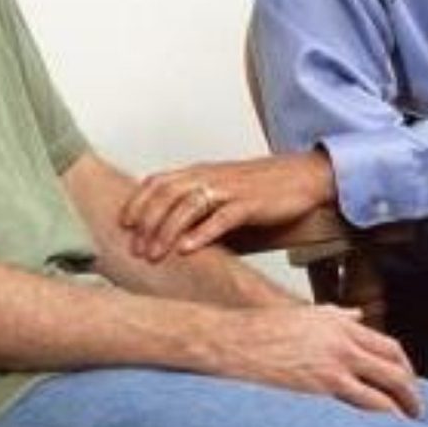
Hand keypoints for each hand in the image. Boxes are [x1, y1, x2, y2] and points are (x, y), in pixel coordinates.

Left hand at [121, 151, 332, 260]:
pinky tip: (188, 249)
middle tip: (135, 249)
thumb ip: (197, 204)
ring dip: (167, 231)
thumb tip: (169, 231)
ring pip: (188, 206)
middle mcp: (210, 176)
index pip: (158, 181)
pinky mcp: (250, 204)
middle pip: (167, 194)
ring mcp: (230, 189)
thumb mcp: (222, 190)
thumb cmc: (262, 187)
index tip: (123, 224)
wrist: (304, 176)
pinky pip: (222, 218)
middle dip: (147, 222)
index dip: (138, 201)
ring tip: (155, 254)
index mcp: (200, 171)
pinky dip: (202, 233)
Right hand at [213, 303, 422, 417]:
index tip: (406, 379)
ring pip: (387, 382)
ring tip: (410, 419)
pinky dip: (386, 414)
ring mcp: (336, 359)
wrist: (238, 341)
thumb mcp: (305, 314)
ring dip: (405, 403)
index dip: (402, 365)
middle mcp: (343, 337)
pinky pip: (368, 401)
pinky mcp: (326, 382)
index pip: (386, 343)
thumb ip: (336, 315)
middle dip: (411, 386)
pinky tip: (390, 425)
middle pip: (393, 362)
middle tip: (417, 404)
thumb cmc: (264, 329)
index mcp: (339, 321)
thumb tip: (356, 315)